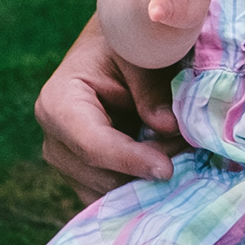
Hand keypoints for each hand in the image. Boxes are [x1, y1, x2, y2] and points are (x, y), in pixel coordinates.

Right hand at [36, 36, 186, 195]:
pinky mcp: (84, 178)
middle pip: (102, 176)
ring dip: (148, 179)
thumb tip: (167, 126)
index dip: (131, 160)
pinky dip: (142, 188)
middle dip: (148, 169)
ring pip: (109, 193)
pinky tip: (167, 165)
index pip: (92, 145)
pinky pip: (112, 199)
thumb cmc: (126, 44)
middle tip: (189, 148)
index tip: (167, 170)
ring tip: (179, 149)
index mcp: (58, 102)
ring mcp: (67, 163)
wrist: (115, 47)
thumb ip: (152, 88)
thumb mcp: (140, 53)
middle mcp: (55, 139)